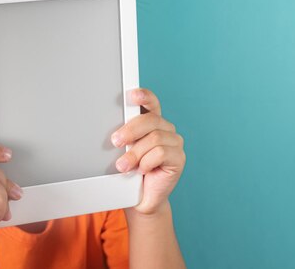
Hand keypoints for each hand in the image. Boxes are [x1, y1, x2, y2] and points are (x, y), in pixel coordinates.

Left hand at [111, 88, 185, 214]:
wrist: (139, 198)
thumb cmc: (130, 171)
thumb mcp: (124, 150)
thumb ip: (124, 136)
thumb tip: (115, 131)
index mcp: (152, 122)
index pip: (151, 103)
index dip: (144, 96)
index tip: (131, 95)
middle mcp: (166, 129)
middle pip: (150, 120)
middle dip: (130, 130)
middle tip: (115, 141)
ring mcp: (175, 143)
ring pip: (154, 138)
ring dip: (135, 153)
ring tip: (123, 165)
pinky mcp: (179, 158)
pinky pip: (161, 153)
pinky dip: (146, 162)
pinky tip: (142, 170)